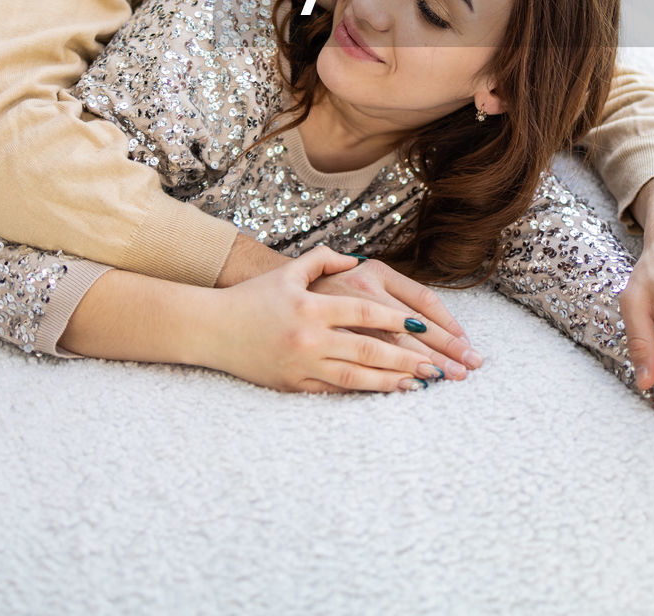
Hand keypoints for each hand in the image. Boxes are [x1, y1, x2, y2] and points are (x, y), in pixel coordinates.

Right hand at [206, 247, 455, 392]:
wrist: (213, 328)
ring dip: (393, 382)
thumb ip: (324, 260)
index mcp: (312, 307)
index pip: (364, 314)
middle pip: (369, 351)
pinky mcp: (294, 386)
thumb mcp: (289, 271)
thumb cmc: (254, 297)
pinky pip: (336, 392)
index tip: (423, 329)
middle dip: (408, 360)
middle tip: (440, 367)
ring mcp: (302, 365)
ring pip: (357, 378)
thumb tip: (356, 259)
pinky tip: (385, 393)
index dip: (396, 321)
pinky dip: (364, 394)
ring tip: (421, 384)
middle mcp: (309, 338)